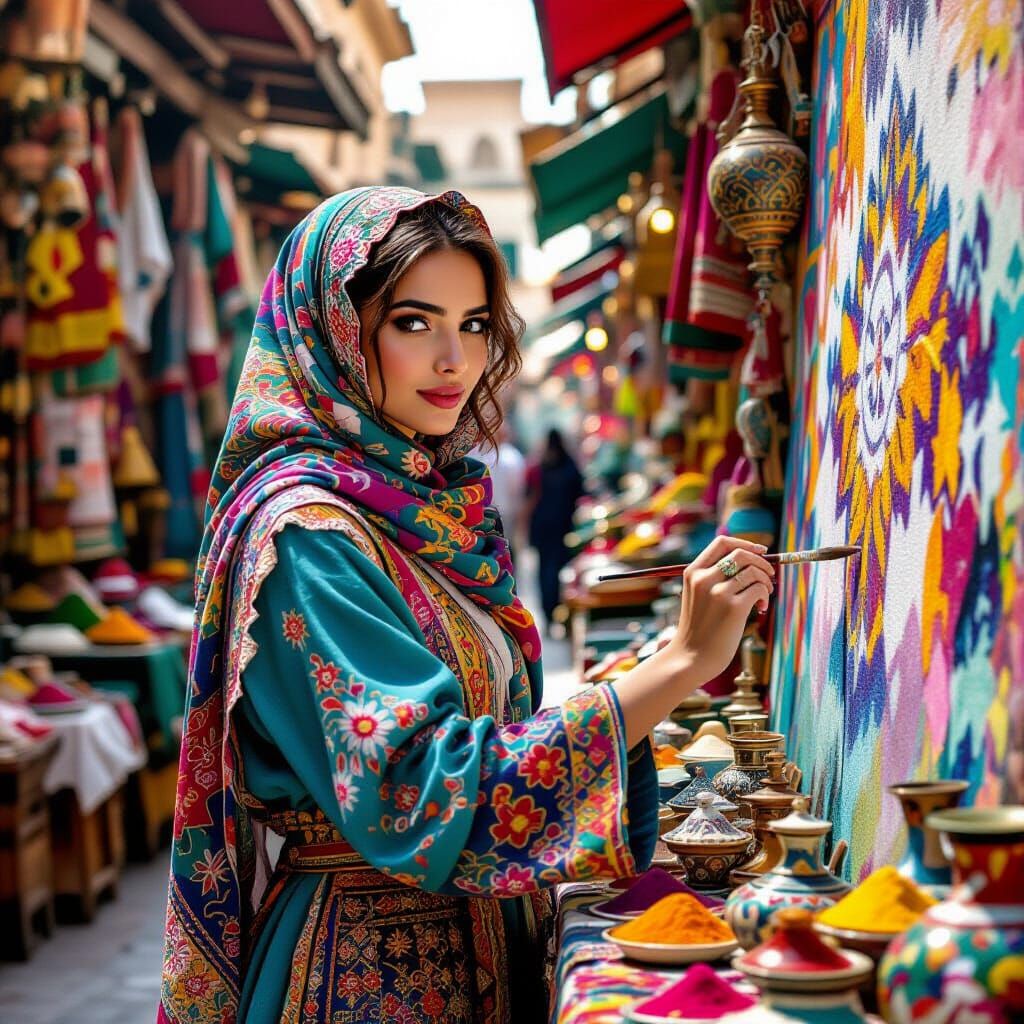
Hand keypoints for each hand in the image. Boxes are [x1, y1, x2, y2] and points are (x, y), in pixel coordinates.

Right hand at [670, 535, 774, 684]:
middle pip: (741, 554)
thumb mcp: (698, 596)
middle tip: (769, 577)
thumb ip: (714, 577)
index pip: (722, 543)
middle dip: (762, 562)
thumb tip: (751, 560)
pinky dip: (765, 596)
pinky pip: (759, 589)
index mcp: (693, 572)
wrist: (690, 658)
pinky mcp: (733, 608)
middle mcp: (704, 579)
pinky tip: (760, 608)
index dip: (745, 543)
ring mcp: (718, 593)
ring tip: (764, 596)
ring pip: (754, 571)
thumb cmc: (698, 629)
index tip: (761, 551)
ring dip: (766, 581)